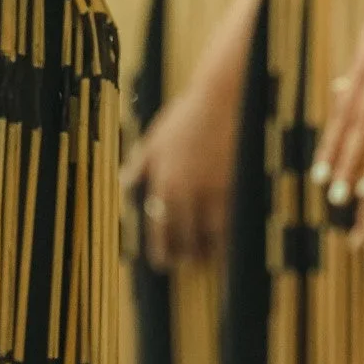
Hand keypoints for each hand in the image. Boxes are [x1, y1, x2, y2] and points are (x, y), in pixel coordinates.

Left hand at [121, 34, 251, 270]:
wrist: (224, 98)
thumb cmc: (188, 116)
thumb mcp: (156, 138)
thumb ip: (140, 164)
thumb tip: (125, 182)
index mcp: (163, 183)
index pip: (159, 229)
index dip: (161, 251)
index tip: (164, 264)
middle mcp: (186, 193)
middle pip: (185, 238)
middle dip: (186, 254)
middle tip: (188, 262)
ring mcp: (213, 192)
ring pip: (210, 236)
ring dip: (209, 250)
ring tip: (209, 256)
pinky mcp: (237, 189)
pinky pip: (233, 224)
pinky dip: (230, 238)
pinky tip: (231, 243)